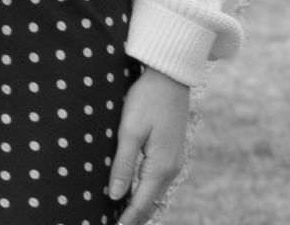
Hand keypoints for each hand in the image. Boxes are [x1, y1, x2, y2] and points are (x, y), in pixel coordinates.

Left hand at [108, 67, 189, 224]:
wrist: (169, 79)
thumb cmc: (146, 101)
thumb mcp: (129, 131)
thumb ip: (123, 164)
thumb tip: (115, 195)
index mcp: (160, 166)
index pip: (142, 202)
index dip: (127, 218)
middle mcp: (171, 169)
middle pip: (151, 202)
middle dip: (134, 216)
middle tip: (115, 223)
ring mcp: (174, 162)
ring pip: (156, 193)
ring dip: (140, 205)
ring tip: (120, 214)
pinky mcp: (172, 153)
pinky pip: (158, 181)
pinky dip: (146, 192)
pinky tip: (134, 191)